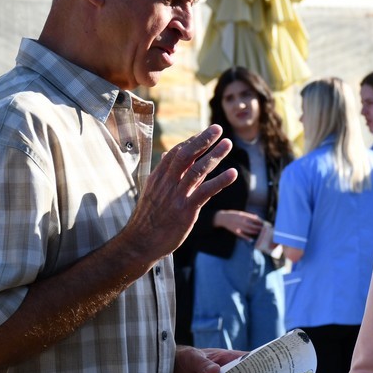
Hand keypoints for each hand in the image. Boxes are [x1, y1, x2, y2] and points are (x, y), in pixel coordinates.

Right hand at [120, 125, 236, 265]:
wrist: (140, 243)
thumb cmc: (148, 220)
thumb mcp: (153, 194)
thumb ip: (167, 177)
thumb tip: (173, 157)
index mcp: (158, 178)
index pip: (175, 153)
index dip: (191, 141)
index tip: (205, 133)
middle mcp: (166, 184)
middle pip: (185, 155)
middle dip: (202, 140)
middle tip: (218, 128)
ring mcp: (176, 196)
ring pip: (197, 170)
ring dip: (214, 155)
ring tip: (228, 144)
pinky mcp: (185, 210)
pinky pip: (205, 191)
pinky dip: (220, 181)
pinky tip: (233, 173)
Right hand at [215, 210, 263, 239]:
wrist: (223, 218)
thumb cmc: (234, 215)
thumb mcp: (241, 213)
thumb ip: (249, 216)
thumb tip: (257, 217)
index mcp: (244, 216)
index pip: (255, 219)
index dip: (260, 222)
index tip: (265, 223)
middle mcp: (242, 221)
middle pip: (253, 226)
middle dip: (259, 228)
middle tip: (264, 230)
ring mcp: (239, 227)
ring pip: (249, 231)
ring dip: (255, 232)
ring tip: (260, 233)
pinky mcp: (235, 231)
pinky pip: (242, 235)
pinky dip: (247, 238)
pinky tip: (251, 240)